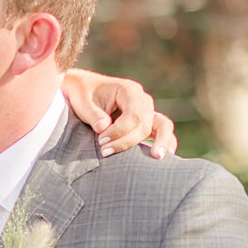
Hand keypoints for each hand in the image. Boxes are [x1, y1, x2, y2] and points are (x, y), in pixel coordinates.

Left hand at [61, 70, 177, 158]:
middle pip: (145, 124)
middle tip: (105, 152)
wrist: (83, 89)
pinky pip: (161, 131)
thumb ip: (93, 114)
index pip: (133, 115)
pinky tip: (163, 157)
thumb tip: (104, 127)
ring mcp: (147, 111)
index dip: (118, 131)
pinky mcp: (146, 122)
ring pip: (163, 126)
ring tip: (156, 158)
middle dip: (127, 141)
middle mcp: (142, 100)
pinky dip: (165, 142)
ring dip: (160, 142)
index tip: (101, 141)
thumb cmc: (82, 94)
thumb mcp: (82, 101)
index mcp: (129, 90)